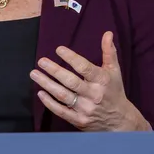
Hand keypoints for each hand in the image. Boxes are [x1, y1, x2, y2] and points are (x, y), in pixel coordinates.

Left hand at [30, 31, 150, 132]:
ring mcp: (85, 109)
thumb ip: (109, 52)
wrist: (119, 120)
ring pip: (63, 96)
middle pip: (70, 81)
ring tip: (34, 74)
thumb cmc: (114, 91)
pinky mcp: (78, 120)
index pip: (84, 68)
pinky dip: (49, 103)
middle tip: (41, 61)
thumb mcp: (114, 71)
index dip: (71, 58)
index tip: (59, 49)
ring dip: (47, 84)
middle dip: (54, 70)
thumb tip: (107, 33)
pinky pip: (61, 111)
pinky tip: (40, 93)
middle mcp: (93, 95)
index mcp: (102, 81)